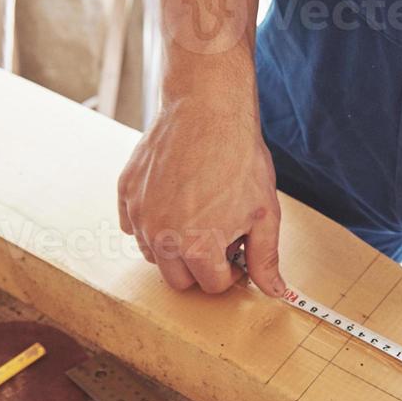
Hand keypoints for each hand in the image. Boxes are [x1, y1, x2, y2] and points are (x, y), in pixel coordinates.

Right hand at [117, 58, 284, 295]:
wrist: (207, 108)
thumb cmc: (239, 157)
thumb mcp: (265, 212)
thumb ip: (265, 258)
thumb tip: (275, 291)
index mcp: (197, 248)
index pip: (212, 285)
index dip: (231, 271)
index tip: (238, 251)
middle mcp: (161, 237)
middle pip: (178, 280)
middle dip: (200, 267)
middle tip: (219, 237)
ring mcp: (140, 214)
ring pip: (152, 255)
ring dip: (174, 248)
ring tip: (197, 217)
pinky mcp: (126, 193)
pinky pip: (133, 225)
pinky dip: (151, 223)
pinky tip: (174, 201)